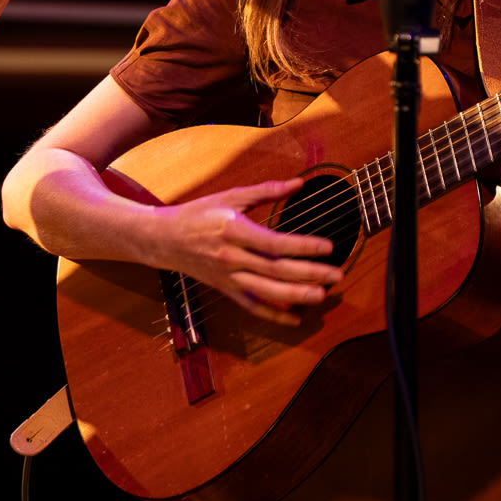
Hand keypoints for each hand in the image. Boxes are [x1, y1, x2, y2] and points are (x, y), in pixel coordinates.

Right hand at [156, 178, 344, 326]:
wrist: (164, 238)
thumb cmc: (199, 214)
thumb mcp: (231, 196)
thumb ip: (266, 191)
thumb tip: (299, 183)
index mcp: (234, 230)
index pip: (275, 243)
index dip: (303, 246)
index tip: (327, 247)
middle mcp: (231, 257)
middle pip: (275, 271)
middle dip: (309, 275)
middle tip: (336, 275)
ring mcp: (227, 277)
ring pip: (265, 292)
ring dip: (296, 297)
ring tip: (321, 296)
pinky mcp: (225, 289)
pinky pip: (251, 305)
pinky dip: (273, 315)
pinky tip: (295, 318)